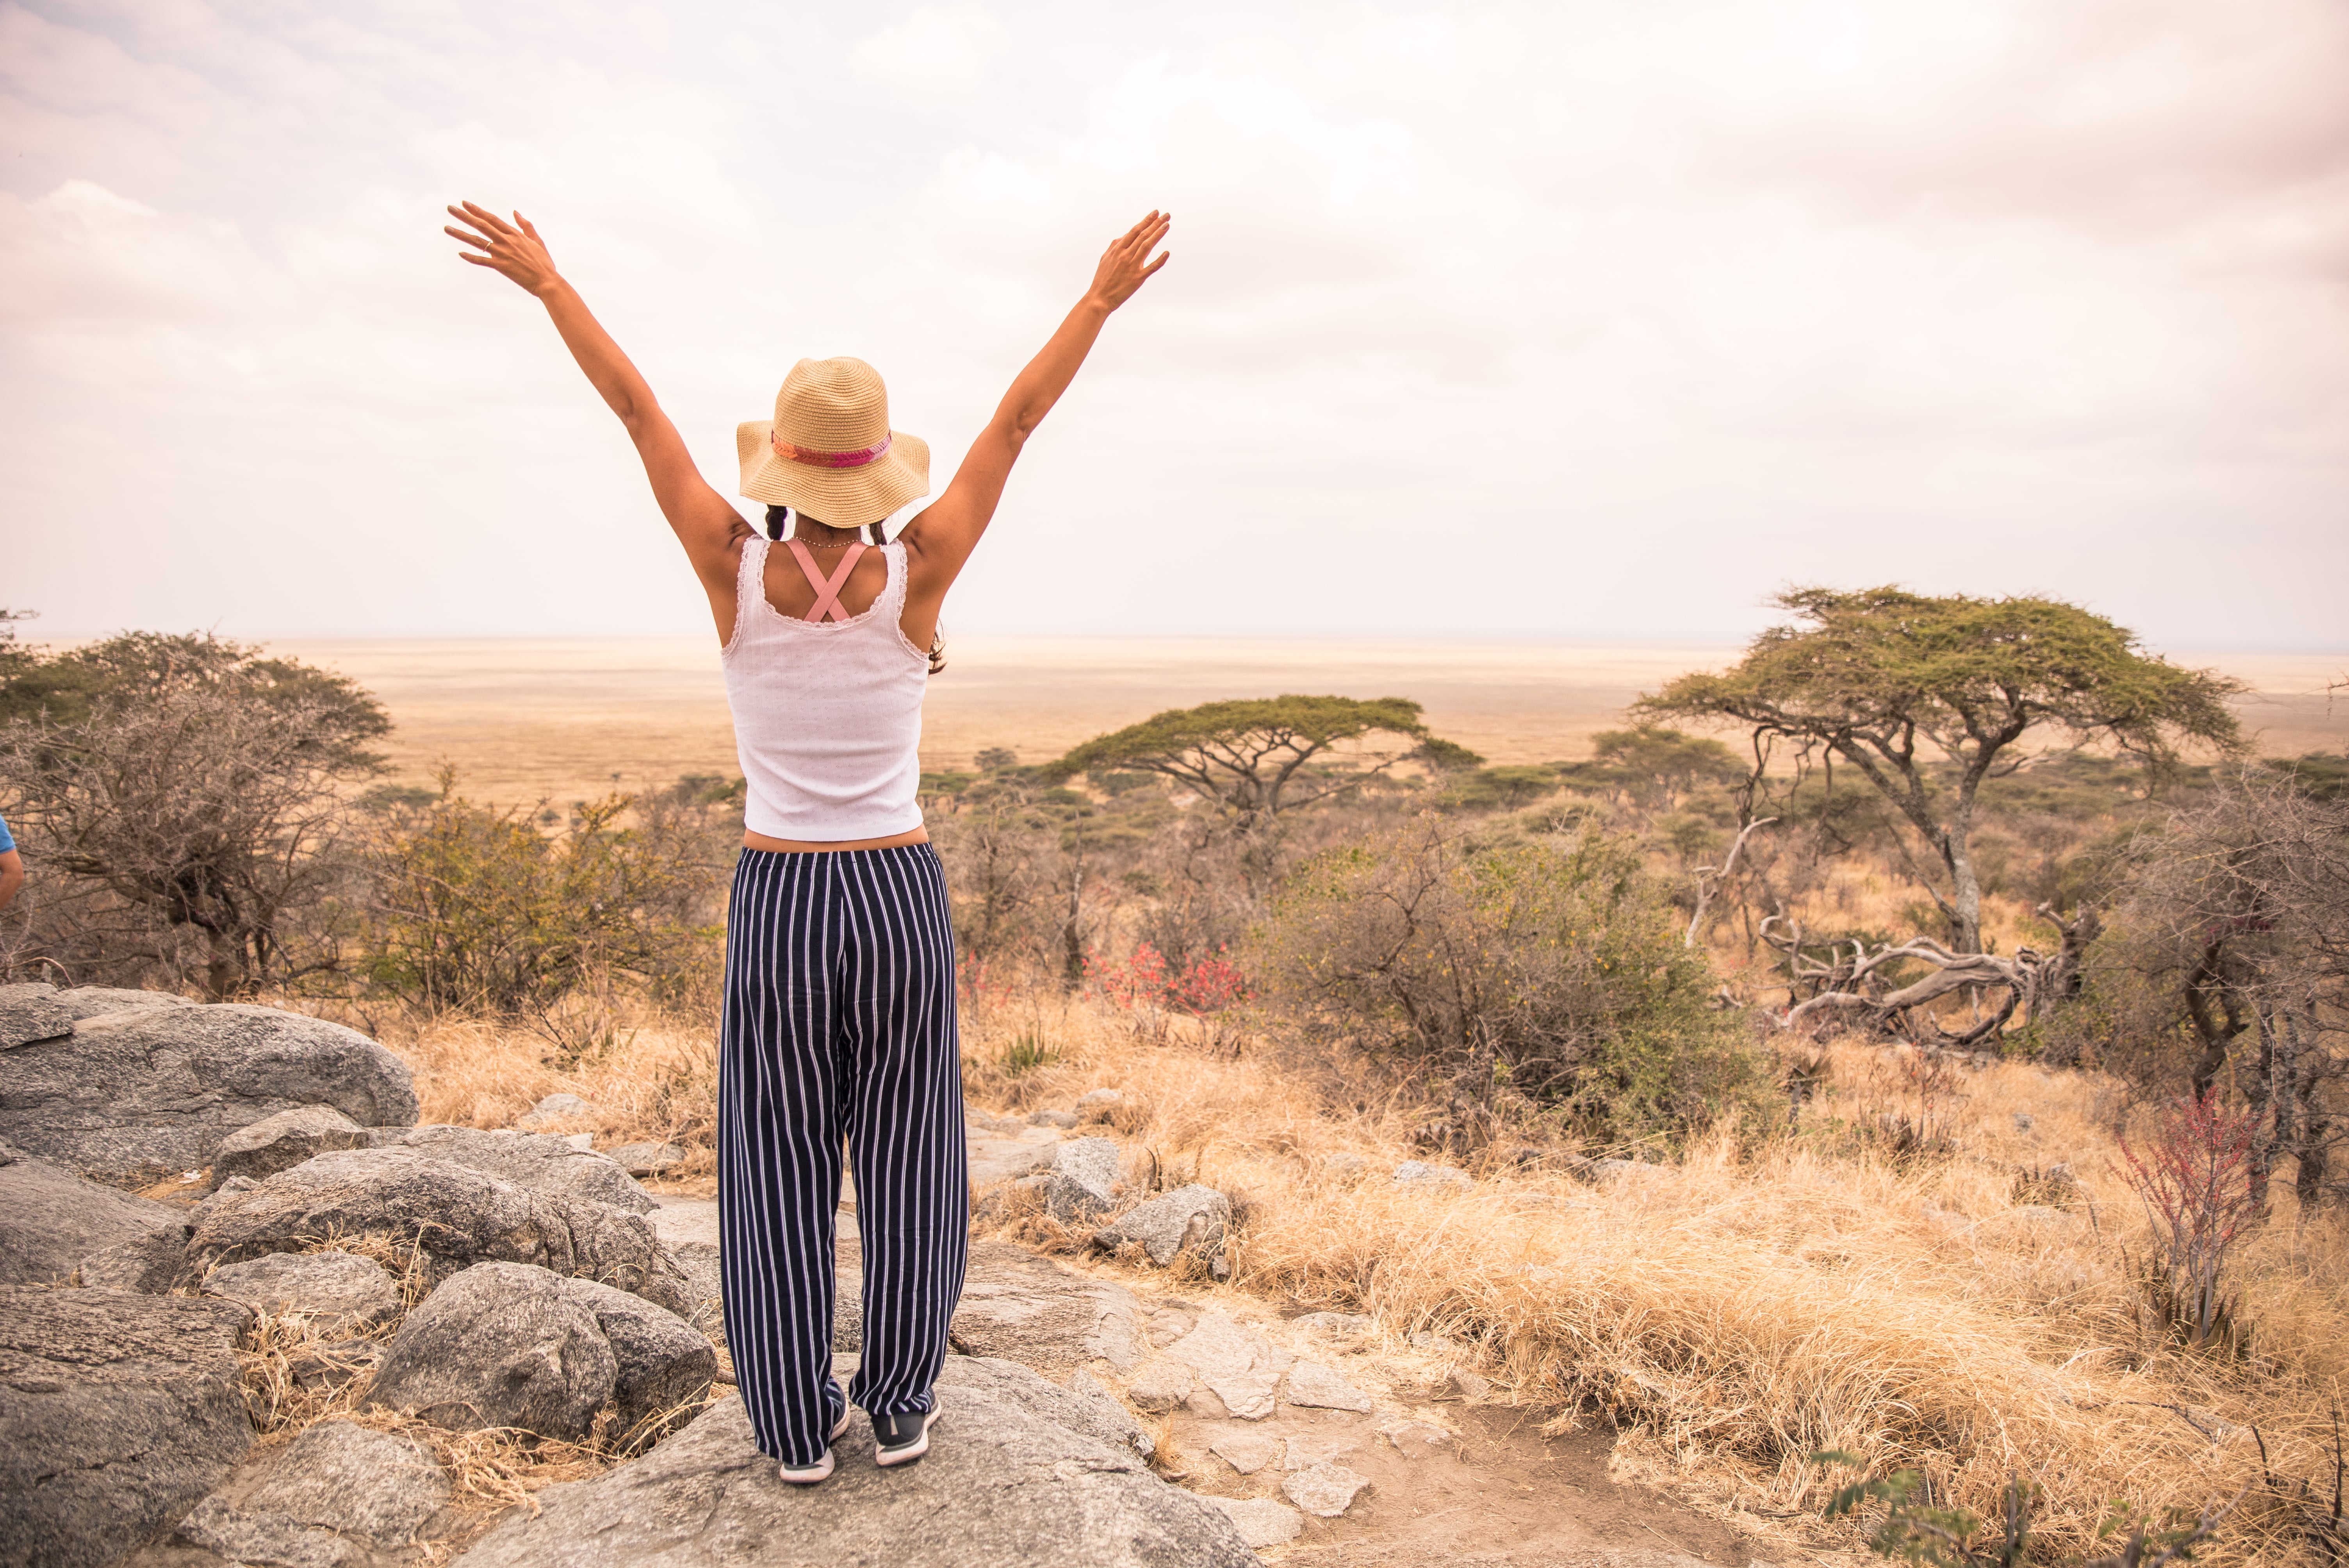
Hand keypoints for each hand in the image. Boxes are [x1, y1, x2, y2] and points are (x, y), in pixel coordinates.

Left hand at [444, 201, 562, 296]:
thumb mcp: (537, 241)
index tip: (465, 203)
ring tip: (447, 228)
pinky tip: (460, 253)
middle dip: (464, 216)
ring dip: (460, 234)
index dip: (477, 210)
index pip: (492, 218)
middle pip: (481, 225)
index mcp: (514, 234)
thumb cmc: (544, 263)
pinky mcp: (501, 267)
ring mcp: (502, 254)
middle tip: (450, 208)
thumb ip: (525, 226)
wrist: (547, 281)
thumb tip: (515, 212)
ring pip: (477, 241)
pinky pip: (482, 260)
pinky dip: (471, 257)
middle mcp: (506, 241)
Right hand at [1084, 211, 1170, 312]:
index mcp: (1117, 249)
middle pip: (1143, 235)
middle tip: (1166, 215)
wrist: (1099, 298)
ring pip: (1147, 246)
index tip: (1155, 213)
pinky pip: (1151, 268)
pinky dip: (1160, 260)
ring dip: (1158, 234)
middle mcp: (1125, 255)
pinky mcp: (1137, 279)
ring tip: (1167, 225)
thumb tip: (1124, 236)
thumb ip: (1114, 246)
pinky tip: (1167, 252)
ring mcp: (1132, 266)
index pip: (1134, 231)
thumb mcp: (1105, 258)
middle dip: (1155, 224)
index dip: (1146, 221)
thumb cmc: (1102, 279)